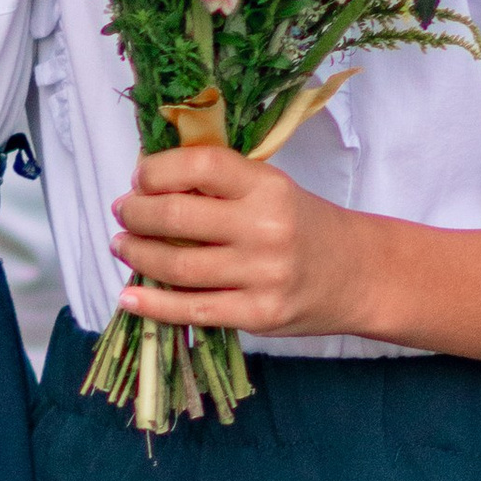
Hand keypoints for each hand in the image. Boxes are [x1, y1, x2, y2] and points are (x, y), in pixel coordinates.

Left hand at [113, 144, 359, 338]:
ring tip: (122, 245)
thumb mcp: (273, 190)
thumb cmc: (305, 226)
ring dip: (137, 253)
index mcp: (268, 186)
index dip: (156, 171)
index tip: (139, 178)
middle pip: (177, 216)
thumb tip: (148, 182)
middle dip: (136, 212)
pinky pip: (192, 310)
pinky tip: (129, 295)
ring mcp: (262, 275)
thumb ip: (222, 185)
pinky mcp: (258, 315)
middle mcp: (265, 228)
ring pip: (177, 265)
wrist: (358, 274)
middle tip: (123, 212)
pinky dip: (152, 304)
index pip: (200, 165)